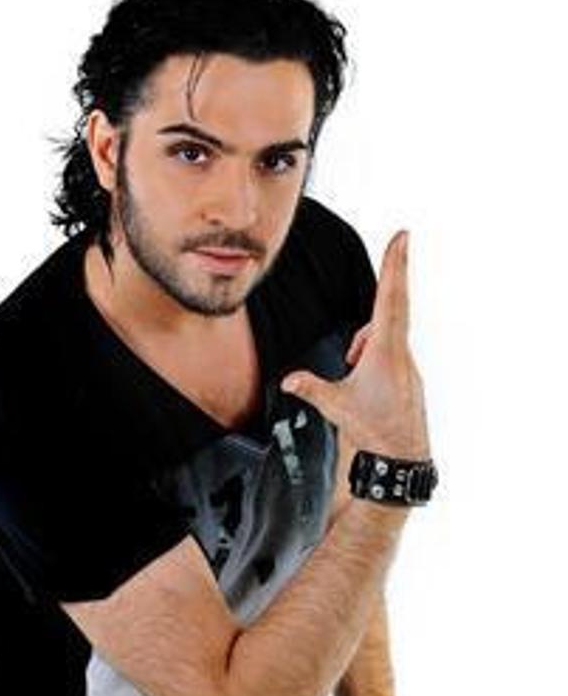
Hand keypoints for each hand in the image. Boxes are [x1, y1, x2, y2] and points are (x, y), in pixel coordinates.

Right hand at [280, 230, 430, 459]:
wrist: (399, 459)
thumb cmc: (373, 429)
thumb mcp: (335, 405)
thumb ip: (310, 387)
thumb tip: (289, 380)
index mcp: (385, 350)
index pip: (391, 297)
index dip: (395, 264)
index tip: (403, 236)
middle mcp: (400, 354)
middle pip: (386, 315)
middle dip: (374, 311)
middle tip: (375, 303)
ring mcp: (407, 366)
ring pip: (383, 340)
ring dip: (365, 348)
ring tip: (353, 374)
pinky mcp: (407, 379)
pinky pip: (387, 358)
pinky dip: (372, 363)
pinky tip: (365, 388)